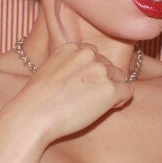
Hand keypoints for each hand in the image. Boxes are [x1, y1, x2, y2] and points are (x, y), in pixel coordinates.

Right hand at [10, 42, 134, 141]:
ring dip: (112, 91)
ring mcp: (100, 70)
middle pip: (109, 67)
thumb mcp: (49, 70)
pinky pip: (128, 92)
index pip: (95, 56)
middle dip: (103, 82)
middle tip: (88, 100)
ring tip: (94, 106)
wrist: (33, 115)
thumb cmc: (37, 99)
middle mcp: (89, 54)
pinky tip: (107, 109)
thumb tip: (82, 77)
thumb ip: (69, 65)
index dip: (93, 72)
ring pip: (120, 78)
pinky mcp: (110, 89)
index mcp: (73, 47)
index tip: (84, 86)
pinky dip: (120, 101)